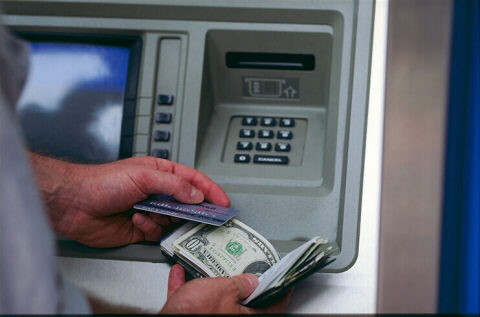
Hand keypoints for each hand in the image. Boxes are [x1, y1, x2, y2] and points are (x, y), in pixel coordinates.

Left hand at [30, 153, 228, 247]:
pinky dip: (150, 228)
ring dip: (166, 219)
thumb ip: (173, 185)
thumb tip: (196, 194)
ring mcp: (150, 210)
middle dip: (193, 210)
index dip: (209, 190)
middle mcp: (156, 192)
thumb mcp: (143, 176)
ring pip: (174, 220)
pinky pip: (157, 232)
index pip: (192, 180)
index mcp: (160, 173)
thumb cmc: (102, 182)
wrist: (74, 204)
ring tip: (153, 214)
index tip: (222, 201)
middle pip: (186, 202)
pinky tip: (136, 220)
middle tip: (201, 217)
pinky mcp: (140, 228)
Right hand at [160, 265, 291, 313]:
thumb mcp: (225, 289)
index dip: (281, 292)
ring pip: (214, 301)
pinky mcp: (188, 316)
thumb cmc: (196, 311)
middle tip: (248, 270)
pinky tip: (180, 273)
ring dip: (210, 283)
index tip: (286, 283)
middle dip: (242, 286)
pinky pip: (190, 301)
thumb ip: (240, 284)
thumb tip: (251, 281)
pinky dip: (186, 287)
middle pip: (242, 303)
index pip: (273, 306)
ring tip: (209, 268)